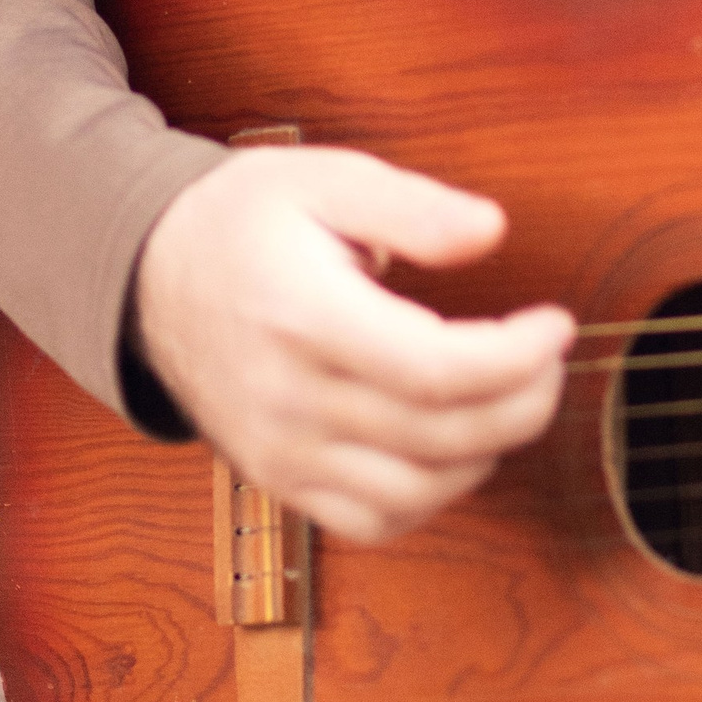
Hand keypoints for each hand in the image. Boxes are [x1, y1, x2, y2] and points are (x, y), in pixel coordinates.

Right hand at [131, 147, 572, 545]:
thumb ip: (412, 206)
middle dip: (523, 402)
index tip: (554, 324)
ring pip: (414, 494)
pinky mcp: (278, 481)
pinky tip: (451, 448)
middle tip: (547, 359)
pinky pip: (371, 522)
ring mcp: (281, 451)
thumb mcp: (324, 179)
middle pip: (440, 437)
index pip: (435, 371)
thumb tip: (492, 230)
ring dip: (484, 454)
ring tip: (505, 398)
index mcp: (304, 318)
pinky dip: (429, 499)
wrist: (147, 276)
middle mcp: (289, 400)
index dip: (518, 358)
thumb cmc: (241, 221)